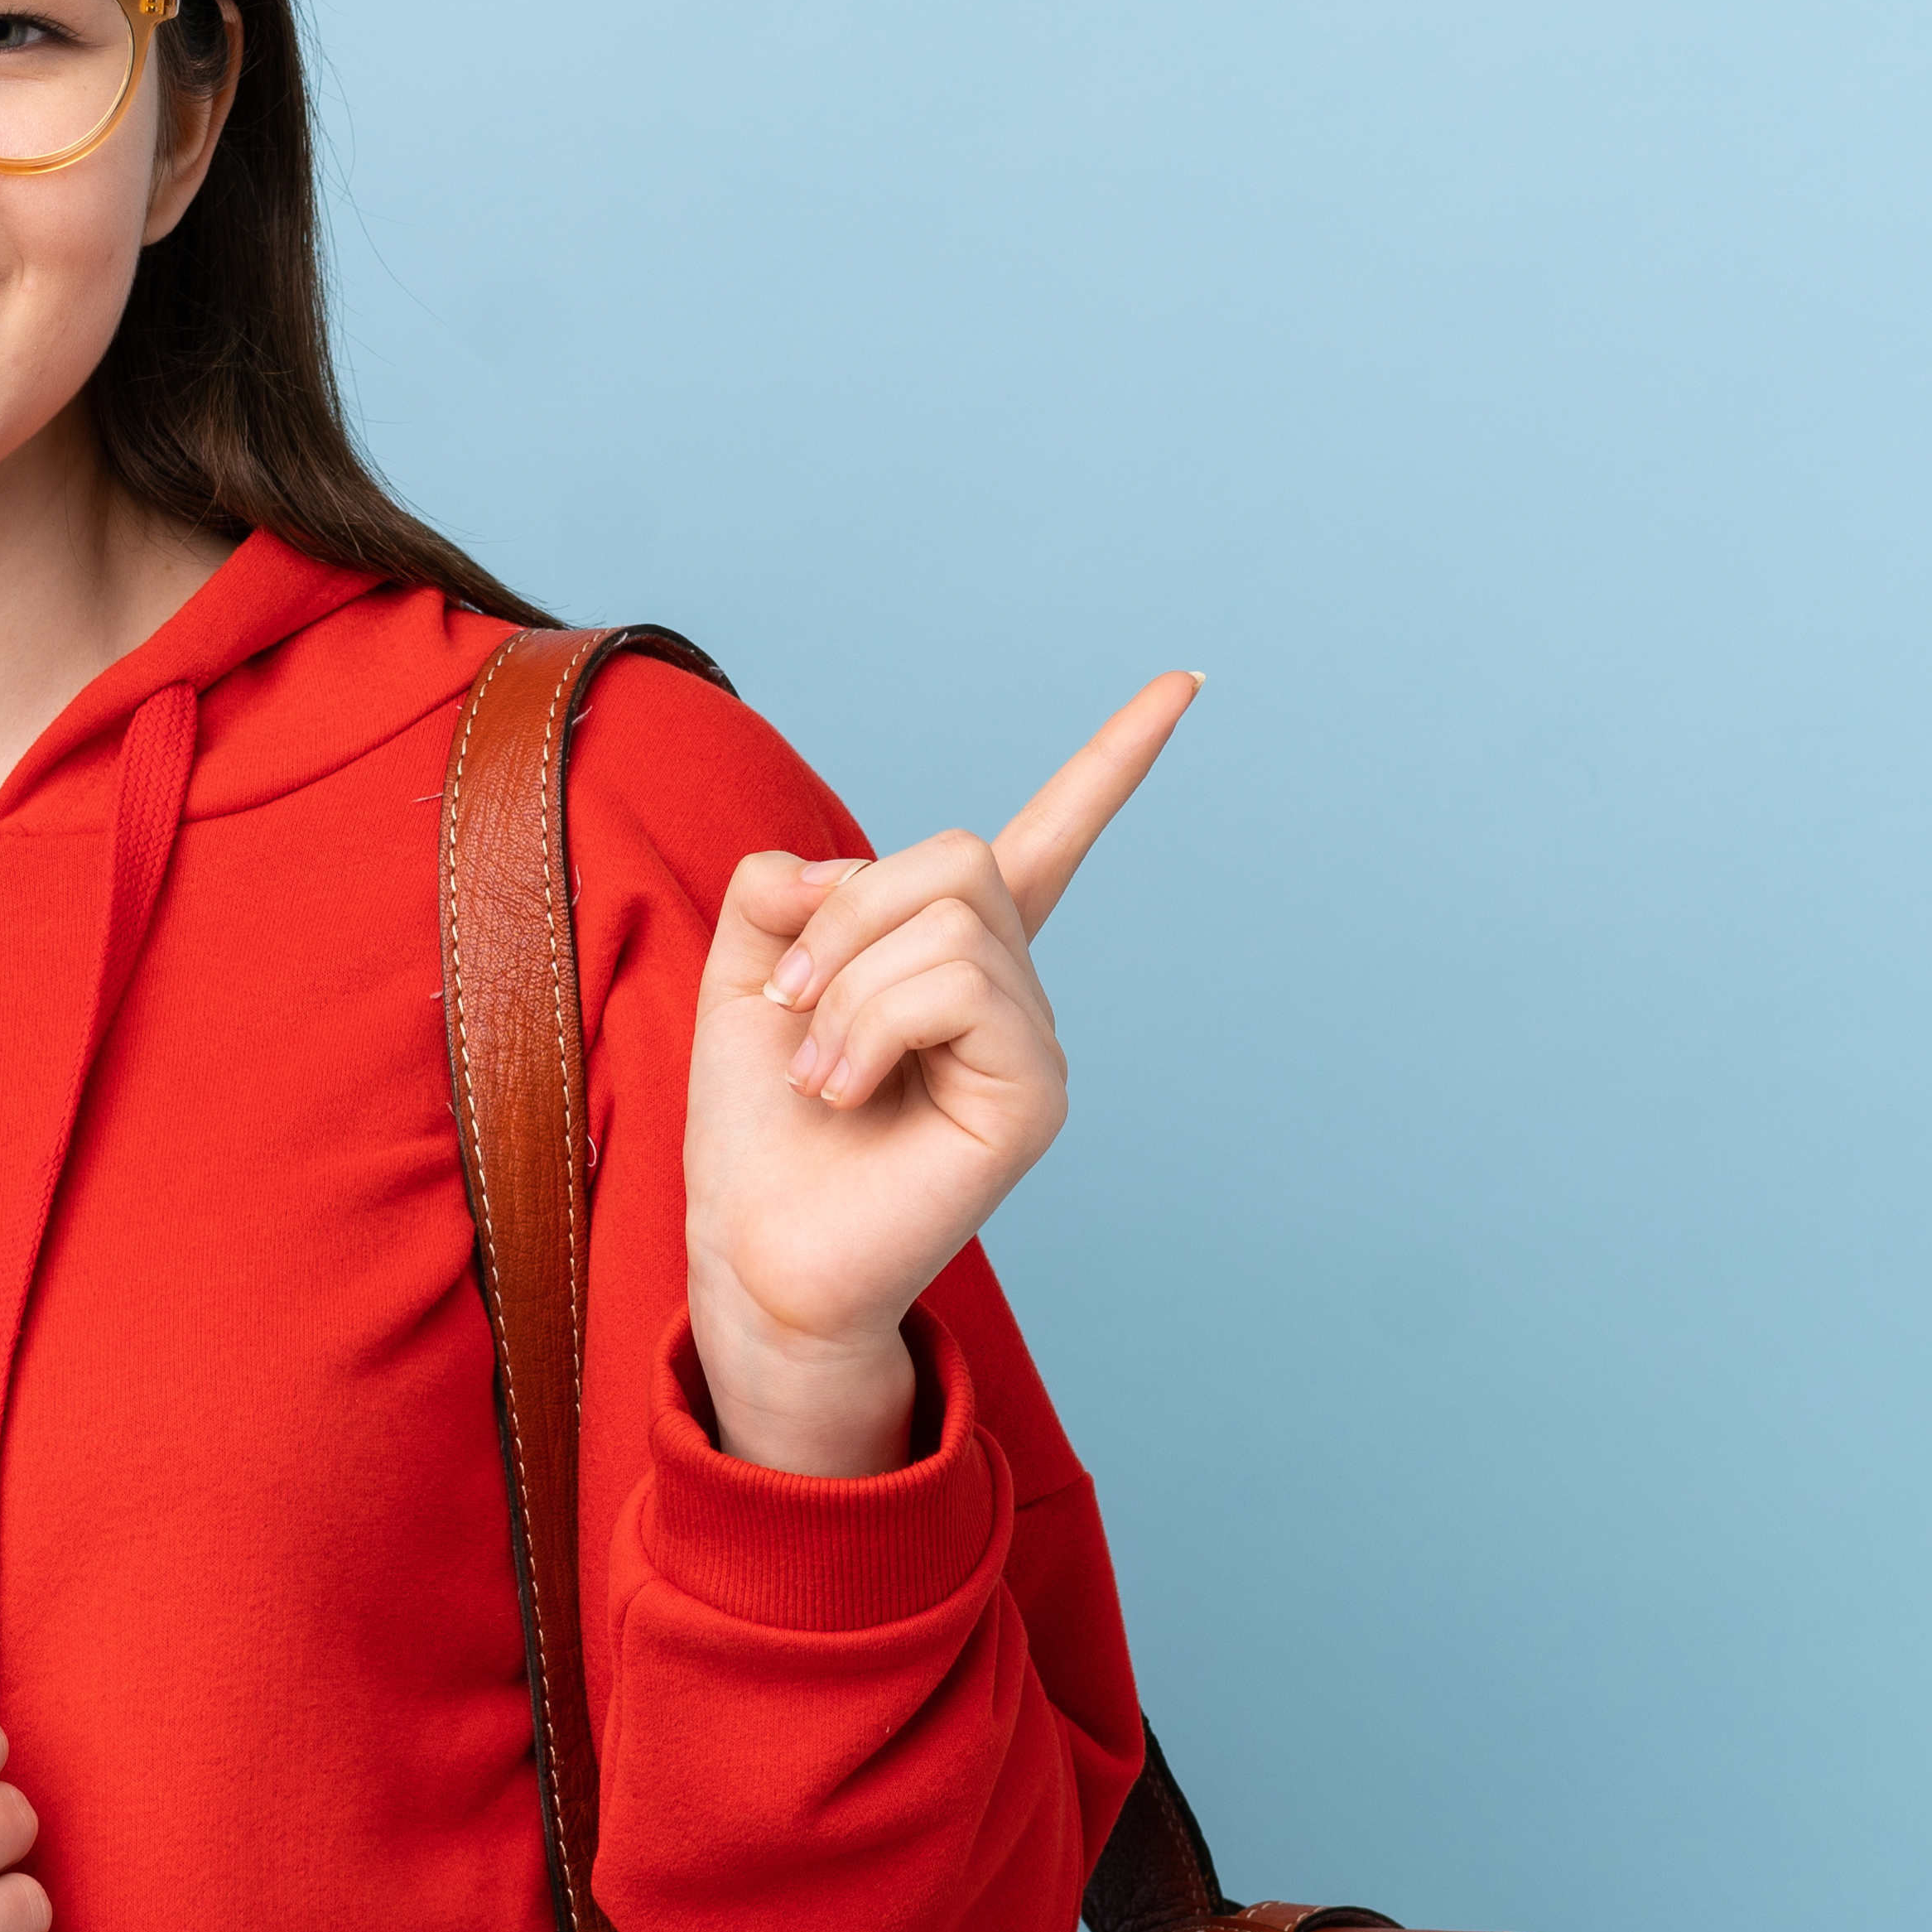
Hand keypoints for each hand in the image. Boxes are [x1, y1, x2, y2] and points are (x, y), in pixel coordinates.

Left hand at [681, 677, 1198, 1478]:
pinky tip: (845, 1090)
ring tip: (818, 1071)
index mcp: (953, 957)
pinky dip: (872, 1023)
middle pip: (957, 856)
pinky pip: (961, 986)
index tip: (1185, 685)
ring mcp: (1034, 1043)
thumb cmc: (756, 1129)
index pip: (1050, 839)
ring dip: (846, 982)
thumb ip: (782, 891)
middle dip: (845, 912)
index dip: (1113, 762)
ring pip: (953, 919)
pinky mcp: (1035, 1095)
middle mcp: (1012, 992)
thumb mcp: (745, 977)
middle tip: (792, 1005)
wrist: (753, 1246)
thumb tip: (835, 865)